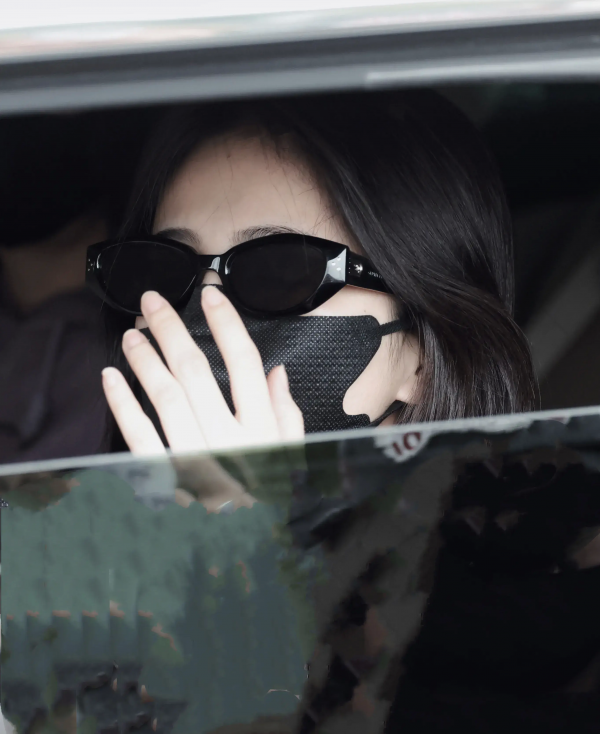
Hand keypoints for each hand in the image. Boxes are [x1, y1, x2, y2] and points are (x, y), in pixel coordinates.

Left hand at [101, 287, 303, 508]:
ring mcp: (192, 460)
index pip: (244, 363)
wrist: (241, 559)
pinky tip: (110, 378)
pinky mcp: (164, 480)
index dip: (226, 324)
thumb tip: (277, 373)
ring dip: (144, 359)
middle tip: (152, 302)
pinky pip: (138, 436)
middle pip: (195, 371)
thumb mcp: (291, 457)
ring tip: (131, 334)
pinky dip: (121, 404)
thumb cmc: (268, 501)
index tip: (210, 296)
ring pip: (164, 396)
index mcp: (261, 430)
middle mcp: (227, 441)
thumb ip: (287, 415)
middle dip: (171, 330)